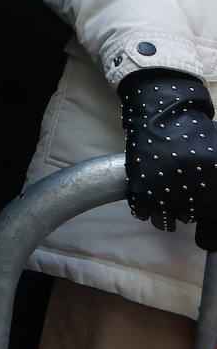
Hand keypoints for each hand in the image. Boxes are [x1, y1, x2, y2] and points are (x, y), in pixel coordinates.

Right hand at [118, 68, 216, 249]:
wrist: (163, 114)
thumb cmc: (196, 135)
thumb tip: (211, 207)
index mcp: (213, 190)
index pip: (212, 231)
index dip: (210, 234)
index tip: (205, 229)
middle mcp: (189, 195)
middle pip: (188, 221)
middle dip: (188, 214)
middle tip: (186, 200)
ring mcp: (162, 192)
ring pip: (164, 222)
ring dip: (166, 214)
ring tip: (168, 201)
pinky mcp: (140, 187)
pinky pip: (142, 212)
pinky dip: (145, 208)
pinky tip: (151, 196)